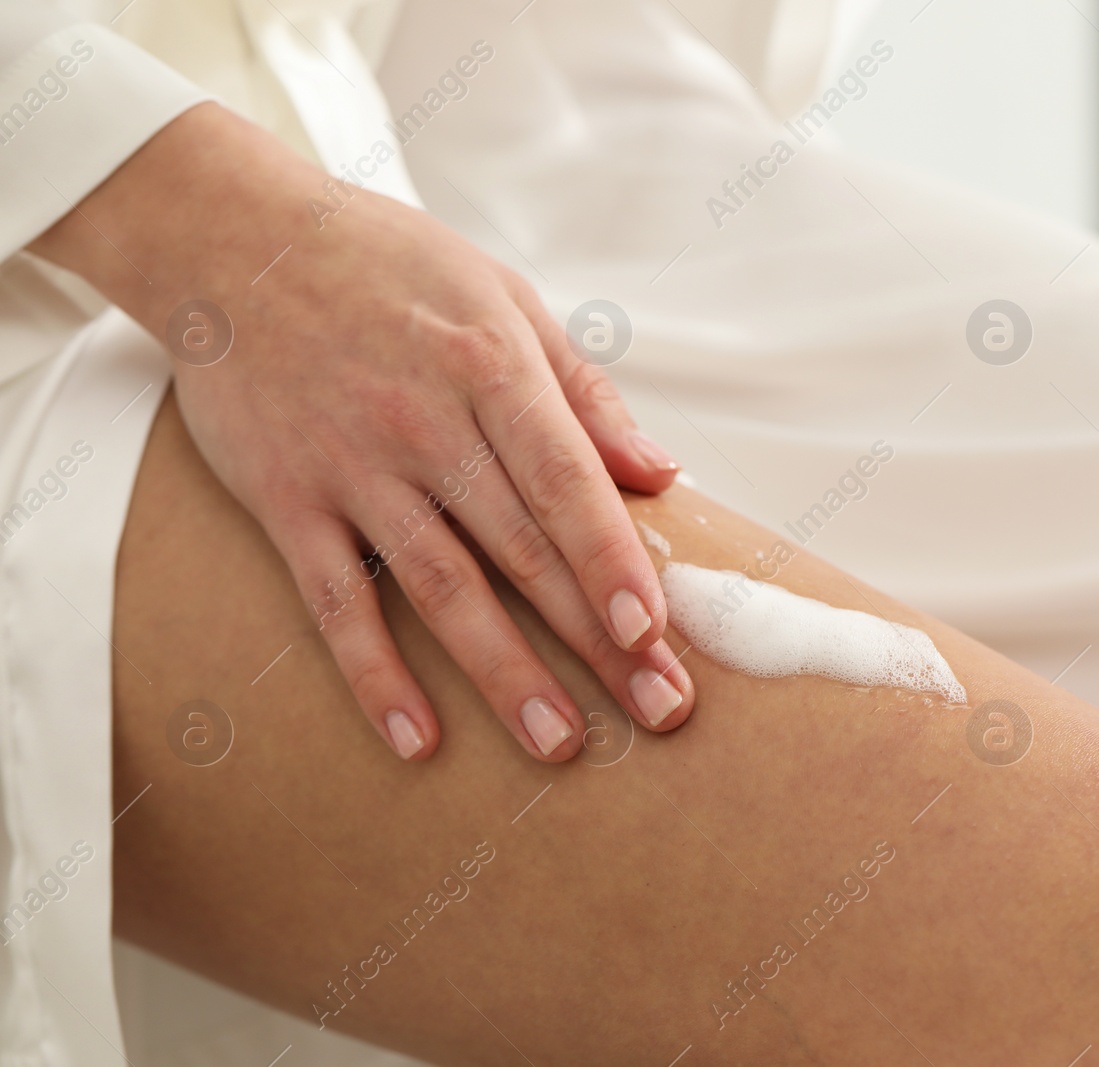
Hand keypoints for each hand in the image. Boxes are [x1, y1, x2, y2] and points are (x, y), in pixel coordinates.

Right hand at [32, 102, 693, 760]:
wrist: (234, 237)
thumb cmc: (391, 268)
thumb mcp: (503, 297)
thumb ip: (583, 392)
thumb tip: (658, 471)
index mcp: (490, 367)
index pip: (566, 481)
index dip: (613, 560)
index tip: (656, 632)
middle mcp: (424, 422)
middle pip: (523, 549)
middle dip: (595, 638)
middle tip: (657, 710)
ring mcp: (352, 466)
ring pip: (440, 587)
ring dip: (504, 672)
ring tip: (560, 742)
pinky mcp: (287, 500)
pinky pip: (335, 601)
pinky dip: (374, 672)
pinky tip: (417, 738)